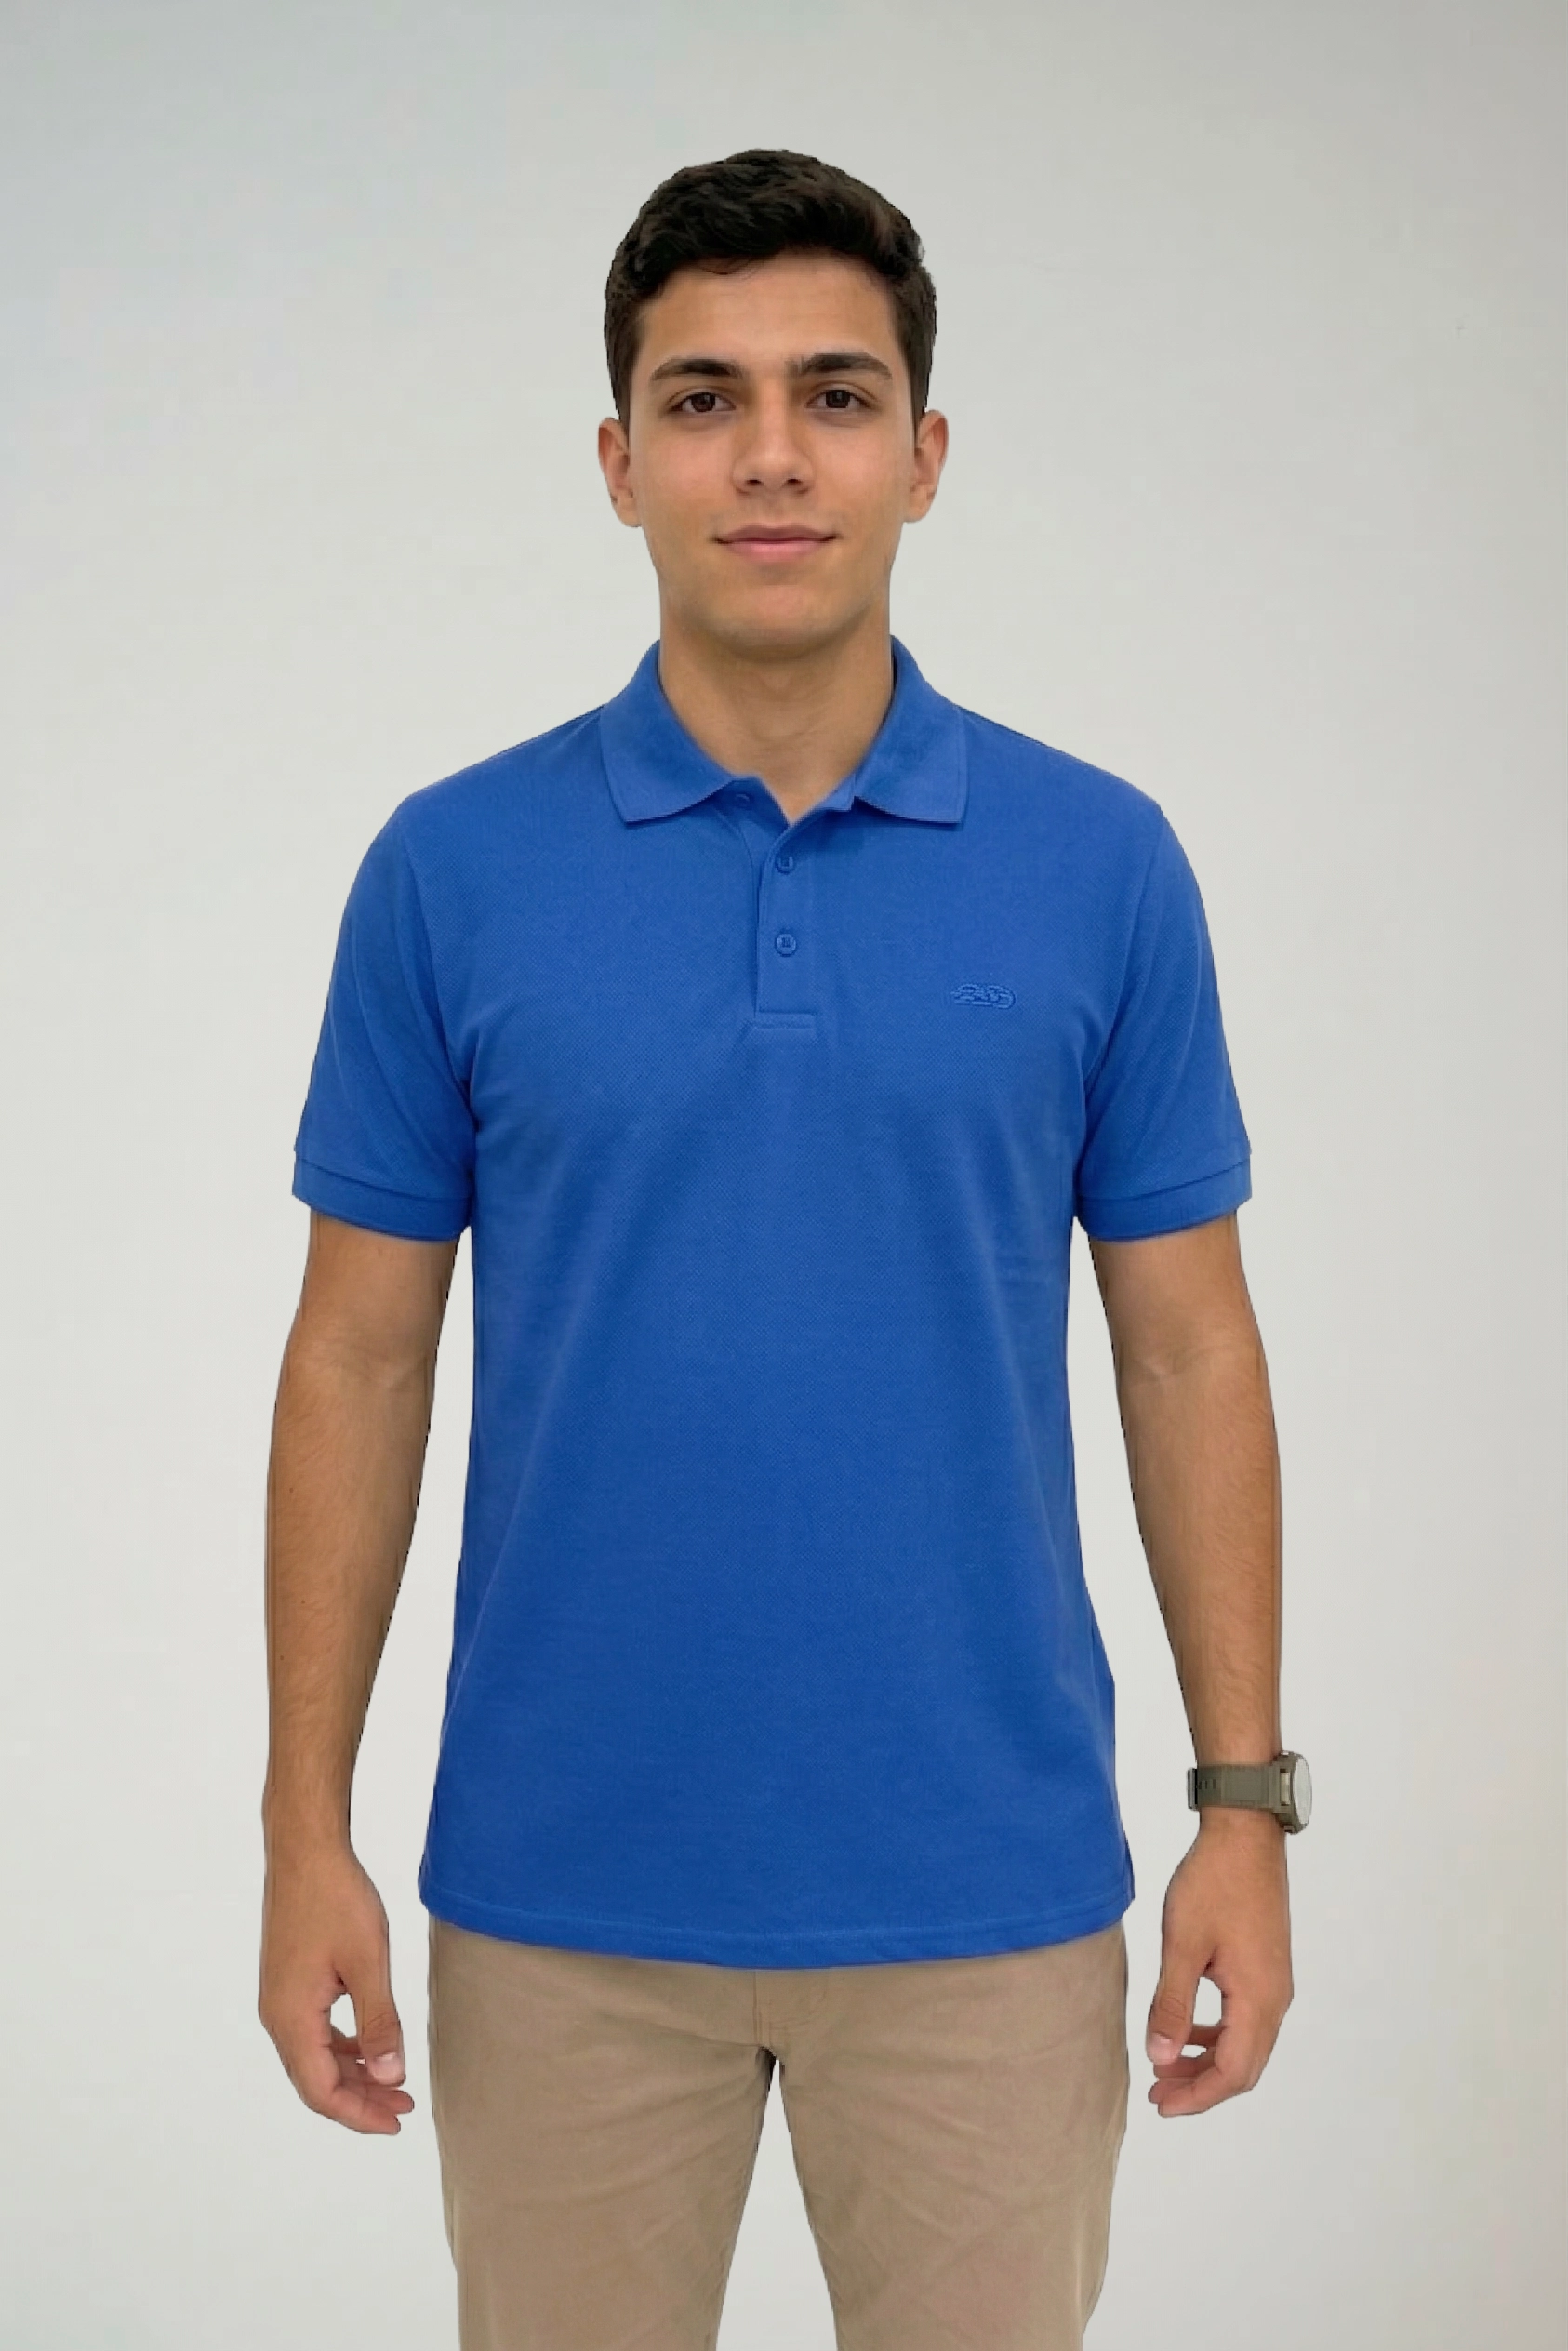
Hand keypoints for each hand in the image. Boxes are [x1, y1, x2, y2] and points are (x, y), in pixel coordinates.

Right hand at [259, 1839, 414, 2134]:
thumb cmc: (336, 1899)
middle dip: (360, 2099)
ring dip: (353, 2074)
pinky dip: (343, 2046)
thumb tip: (390, 2078)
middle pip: (315, 2080)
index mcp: (291, 2018)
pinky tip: (371, 2046)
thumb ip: (379, 2023)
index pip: (321, 2091)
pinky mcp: (289, 1982)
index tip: (397, 2121)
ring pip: (315, 2057)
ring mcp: (280, 1999)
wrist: (305, 1849)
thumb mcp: (368, 1962)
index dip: (358, 2114)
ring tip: (394, 2082)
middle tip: (404, 2107)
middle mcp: (278, 2016)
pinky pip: (314, 2031)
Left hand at [1144, 1812, 1293, 2116]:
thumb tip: (1160, 2059)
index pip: (1234, 2072)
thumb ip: (1172, 2005)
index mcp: (1258, 1999)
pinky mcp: (1267, 1968)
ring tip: (1165, 2065)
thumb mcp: (1183, 1945)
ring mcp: (1275, 1983)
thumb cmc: (1213, 1883)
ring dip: (1207, 2060)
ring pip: (1245, 2044)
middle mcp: (1275, 1999)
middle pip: (1244, 2066)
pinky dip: (1217, 2034)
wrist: (1245, 1834)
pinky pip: (1246, 2019)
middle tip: (1157, 2094)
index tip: (1160, 2104)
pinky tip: (1187, 2028)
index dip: (1197, 2096)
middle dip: (1201, 2086)